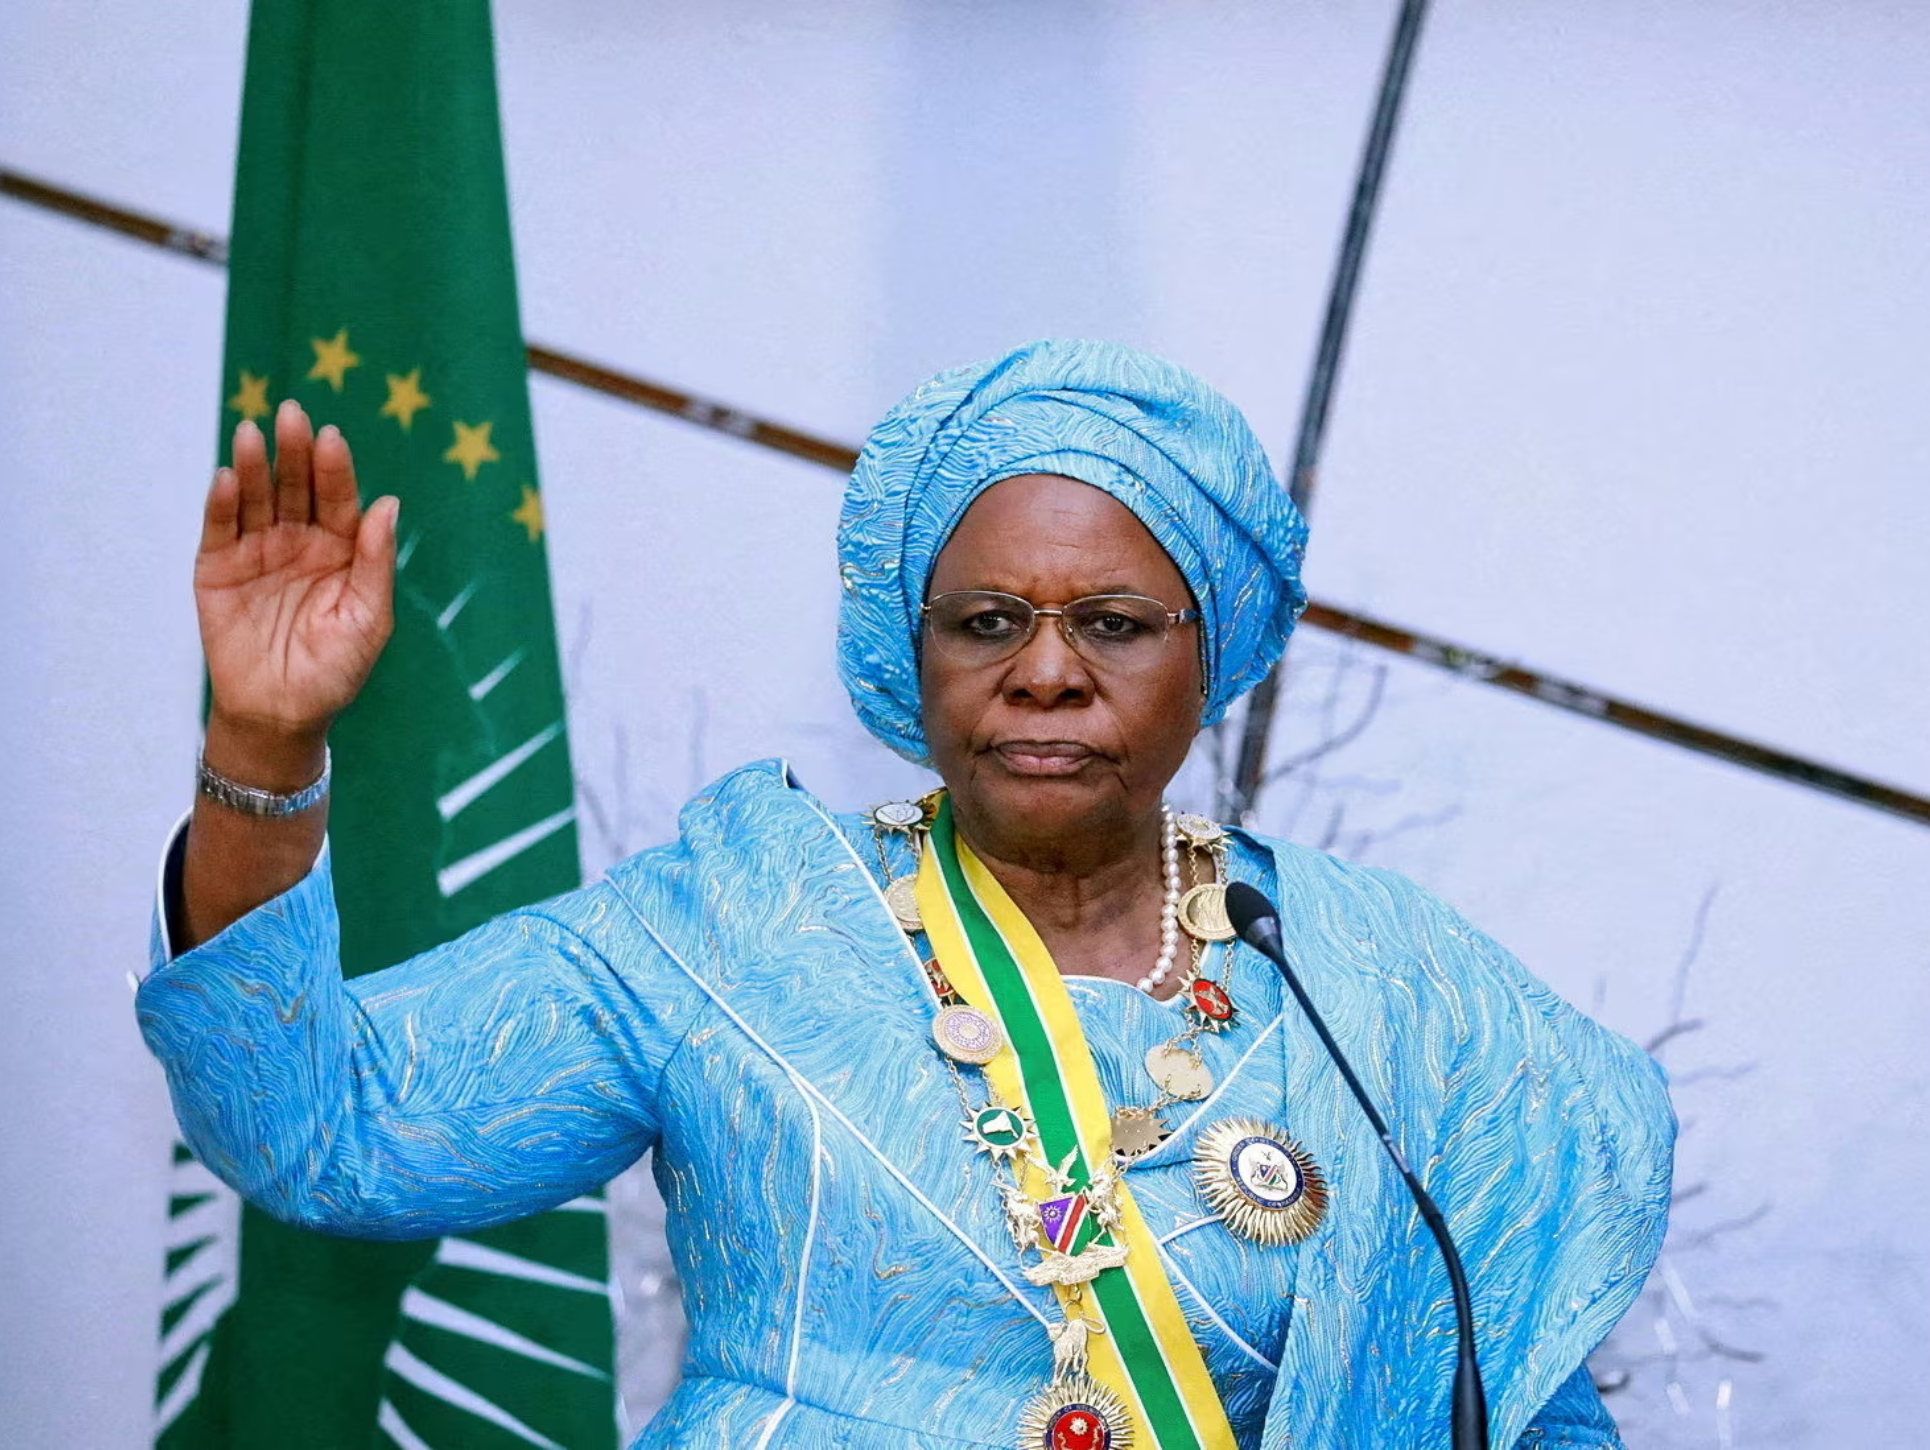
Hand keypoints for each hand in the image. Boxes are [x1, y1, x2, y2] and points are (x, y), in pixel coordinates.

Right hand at [196, 400, 397, 756]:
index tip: (333, 437)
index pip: (339, 499)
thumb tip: (388, 504)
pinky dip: (222, 504)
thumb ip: (376, 563)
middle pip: (296, 487)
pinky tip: (229, 477)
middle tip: (292, 414)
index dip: (335, 469)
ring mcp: (257, 552)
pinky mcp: (217, 569)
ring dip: (255, 465)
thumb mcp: (369, 619)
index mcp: (341, 551)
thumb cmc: (336, 670)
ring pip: (256, 499)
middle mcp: (299, 542)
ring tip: (254, 433)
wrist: (283, 715)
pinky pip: (219, 530)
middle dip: (295, 452)